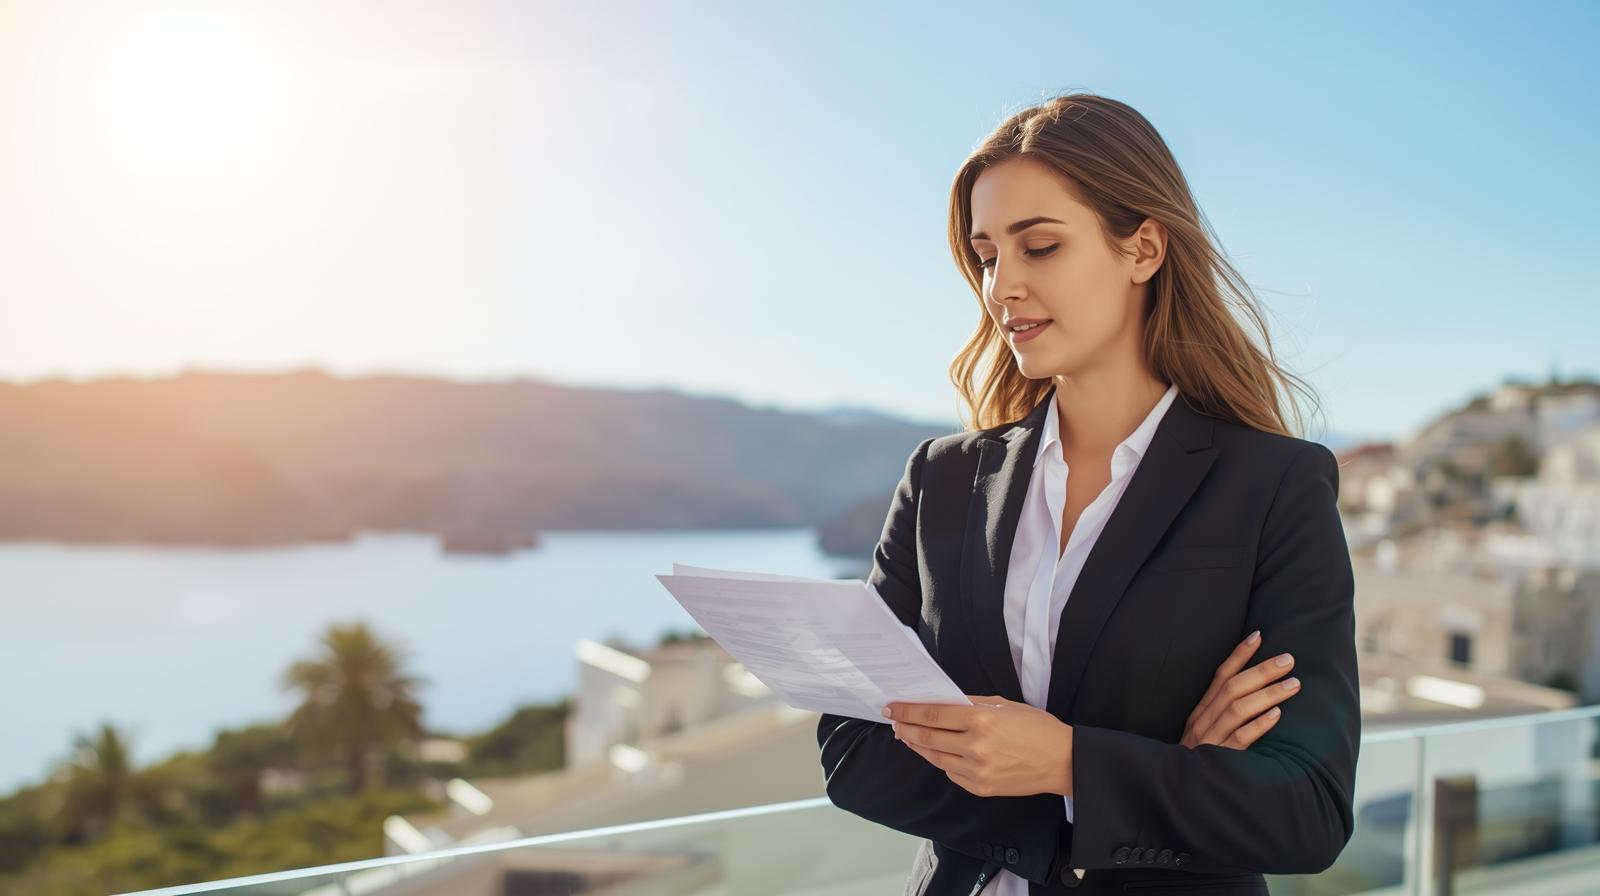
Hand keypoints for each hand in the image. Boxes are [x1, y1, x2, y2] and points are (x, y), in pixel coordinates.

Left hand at [883, 695, 1071, 797]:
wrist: (1062, 762)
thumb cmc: (1036, 728)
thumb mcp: (1004, 705)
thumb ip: (972, 704)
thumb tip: (943, 702)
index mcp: (981, 720)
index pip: (932, 714)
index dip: (907, 711)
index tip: (892, 707)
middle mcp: (975, 747)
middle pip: (928, 737)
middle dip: (905, 728)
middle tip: (893, 721)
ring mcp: (977, 771)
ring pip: (935, 757)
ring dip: (918, 745)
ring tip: (907, 736)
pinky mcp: (980, 788)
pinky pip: (951, 773)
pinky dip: (940, 760)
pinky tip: (934, 751)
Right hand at [1180, 629, 1298, 749]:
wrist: (1182, 792)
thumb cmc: (1201, 759)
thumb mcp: (1205, 732)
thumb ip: (1222, 712)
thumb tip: (1253, 689)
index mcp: (1200, 711)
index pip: (1220, 676)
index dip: (1238, 655)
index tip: (1258, 636)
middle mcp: (1203, 721)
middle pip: (1232, 688)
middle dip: (1262, 671)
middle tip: (1288, 660)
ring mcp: (1211, 740)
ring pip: (1238, 709)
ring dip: (1268, 693)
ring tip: (1294, 684)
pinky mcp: (1221, 759)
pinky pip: (1241, 738)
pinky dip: (1259, 724)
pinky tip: (1277, 715)